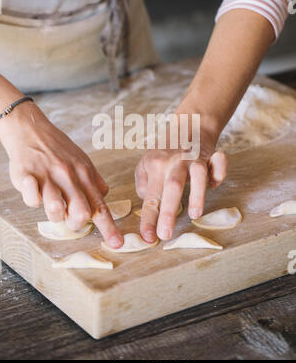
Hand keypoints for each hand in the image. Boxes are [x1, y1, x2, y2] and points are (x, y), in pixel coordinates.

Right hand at [0, 101, 122, 247]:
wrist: (31, 129)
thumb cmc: (58, 148)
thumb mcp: (82, 160)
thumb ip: (94, 181)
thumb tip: (104, 197)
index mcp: (85, 174)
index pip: (100, 206)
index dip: (109, 228)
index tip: (117, 244)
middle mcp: (69, 176)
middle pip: (81, 214)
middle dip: (76, 224)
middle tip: (68, 216)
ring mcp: (48, 176)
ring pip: (56, 211)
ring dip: (53, 213)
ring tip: (50, 200)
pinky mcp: (27, 176)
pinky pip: (31, 200)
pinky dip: (32, 200)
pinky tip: (34, 188)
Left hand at [135, 127, 226, 242]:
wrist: (188, 125)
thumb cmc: (165, 151)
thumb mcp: (146, 163)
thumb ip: (143, 184)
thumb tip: (148, 201)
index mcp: (156, 165)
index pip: (151, 196)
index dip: (148, 218)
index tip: (148, 238)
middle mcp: (174, 162)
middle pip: (171, 187)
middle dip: (168, 212)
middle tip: (165, 235)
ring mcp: (194, 158)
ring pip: (197, 175)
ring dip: (197, 194)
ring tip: (194, 214)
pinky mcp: (211, 155)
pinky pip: (218, 164)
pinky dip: (219, 172)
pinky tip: (214, 184)